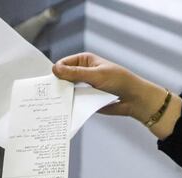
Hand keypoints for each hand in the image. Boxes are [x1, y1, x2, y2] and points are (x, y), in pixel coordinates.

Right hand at [52, 52, 181, 138]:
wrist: (135, 99)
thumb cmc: (119, 81)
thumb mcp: (96, 75)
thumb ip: (75, 74)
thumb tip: (55, 69)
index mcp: (84, 61)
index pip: (63, 64)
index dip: (55, 72)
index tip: (48, 83)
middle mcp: (83, 73)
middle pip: (64, 78)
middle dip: (57, 85)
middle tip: (46, 95)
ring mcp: (85, 87)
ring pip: (69, 91)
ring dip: (63, 97)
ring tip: (52, 105)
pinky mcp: (88, 99)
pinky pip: (76, 102)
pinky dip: (71, 105)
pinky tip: (63, 111)